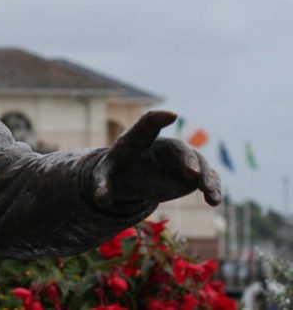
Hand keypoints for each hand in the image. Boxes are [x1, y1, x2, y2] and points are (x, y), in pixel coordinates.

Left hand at [92, 110, 221, 208]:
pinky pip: (206, 177)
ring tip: (209, 194)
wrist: (127, 178)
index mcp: (136, 141)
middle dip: (187, 158)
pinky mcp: (190, 174)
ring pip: (198, 163)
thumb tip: (101, 200)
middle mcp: (162, 146)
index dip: (158, 119)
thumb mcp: (103, 178)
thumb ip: (101, 186)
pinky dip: (212, 186)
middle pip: (178, 147)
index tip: (172, 115)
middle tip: (192, 174)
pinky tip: (214, 201)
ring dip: (206, 177)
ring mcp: (179, 159)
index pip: (147, 125)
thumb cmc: (114, 172)